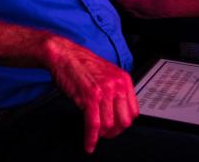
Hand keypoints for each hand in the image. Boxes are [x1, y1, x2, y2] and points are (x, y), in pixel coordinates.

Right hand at [42, 35, 137, 152]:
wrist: (65, 55)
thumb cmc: (82, 64)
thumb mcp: (106, 74)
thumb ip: (115, 90)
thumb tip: (116, 111)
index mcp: (123, 79)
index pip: (133, 111)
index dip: (123, 123)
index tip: (116, 127)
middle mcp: (117, 85)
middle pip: (124, 121)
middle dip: (114, 132)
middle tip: (105, 135)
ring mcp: (104, 91)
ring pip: (109, 125)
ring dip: (101, 135)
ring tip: (95, 137)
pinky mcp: (90, 97)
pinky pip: (93, 124)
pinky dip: (91, 138)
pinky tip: (88, 144)